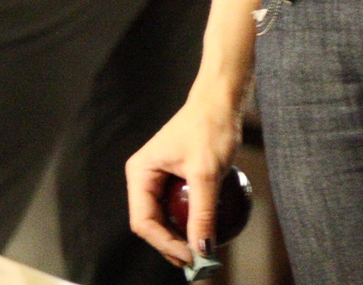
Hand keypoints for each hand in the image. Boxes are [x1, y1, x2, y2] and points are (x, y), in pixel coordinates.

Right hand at [126, 94, 243, 268]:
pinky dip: (192, 221)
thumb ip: (202, 213)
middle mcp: (145, 177)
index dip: (165, 243)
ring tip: (202, 252)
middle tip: (197, 261)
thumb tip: (202, 250)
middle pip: (152, 224)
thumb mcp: (206, 173)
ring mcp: (160, 178)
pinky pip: (179, 206)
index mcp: (140, 173)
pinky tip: (209, 233)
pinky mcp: (176, 178)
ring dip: (182, 236)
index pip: (143, 221)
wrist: (222, 100)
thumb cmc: (210, 127)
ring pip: (166, 218)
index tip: (191, 256)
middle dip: (172, 245)